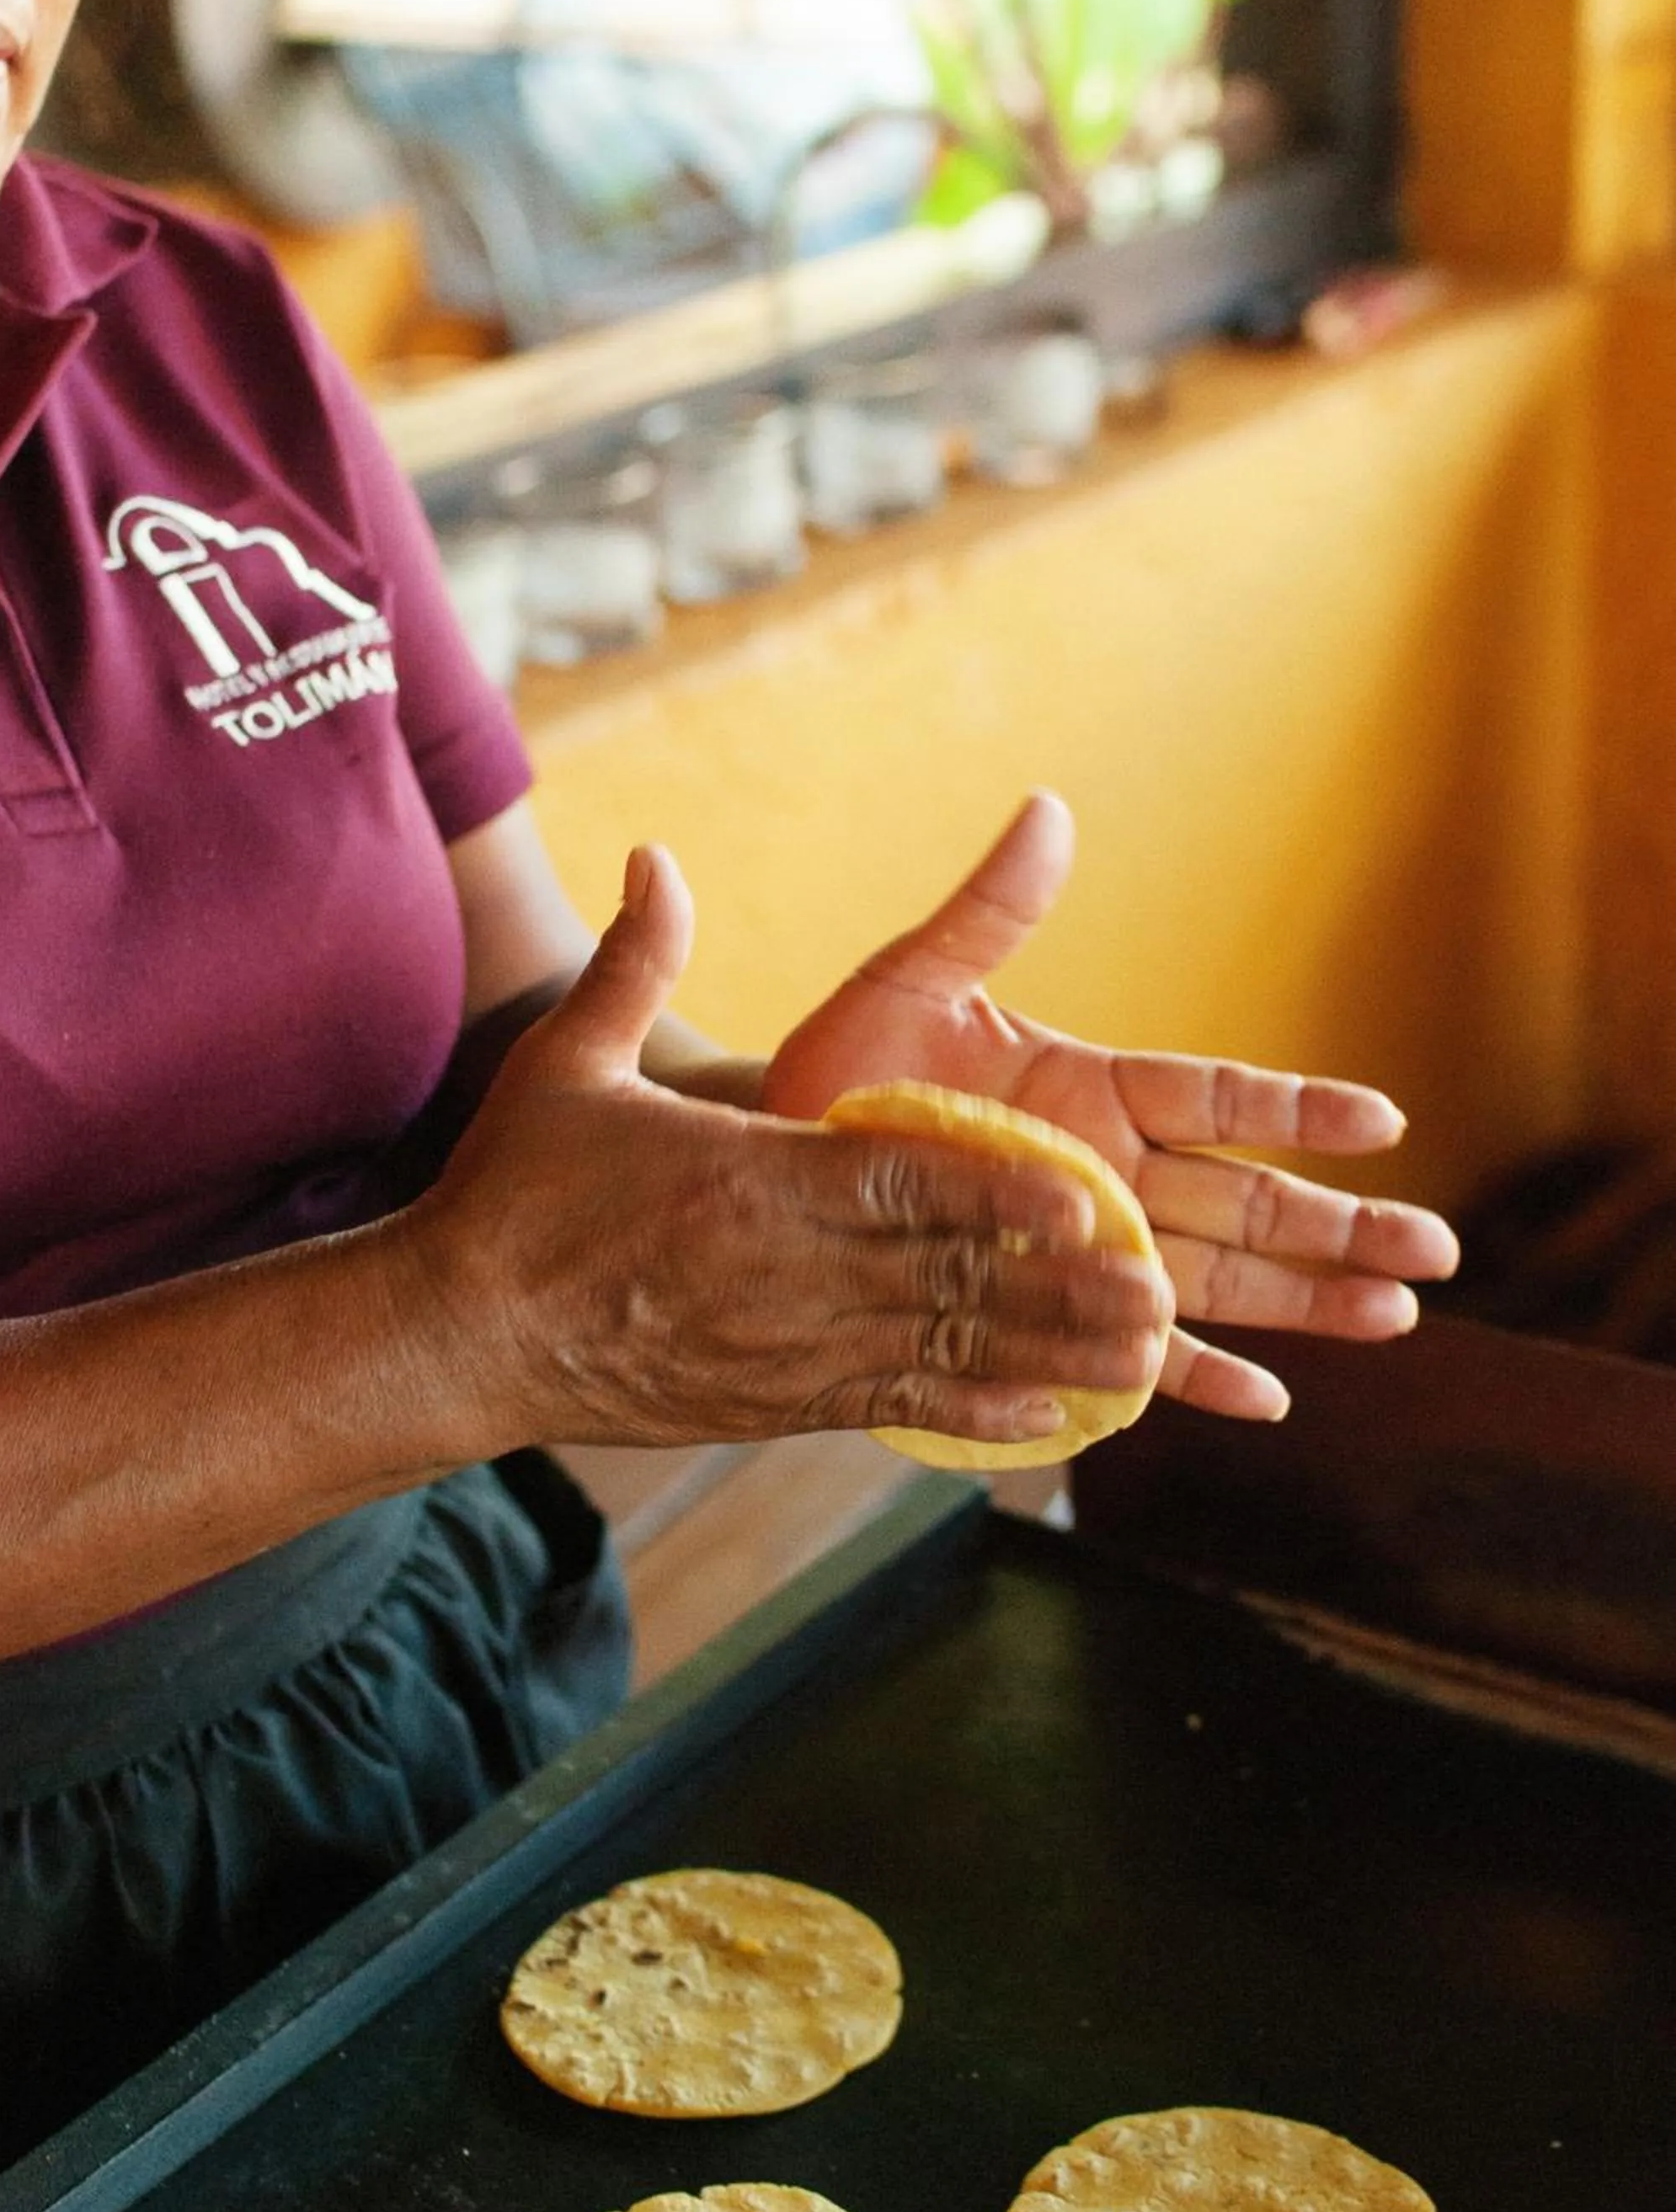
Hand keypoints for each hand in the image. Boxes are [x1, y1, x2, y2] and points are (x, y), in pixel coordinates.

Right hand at [409, 845, 1173, 1453]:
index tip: (1080, 1196)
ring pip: (937, 1352)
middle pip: (943, 1277)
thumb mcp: (568, 1063)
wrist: (458, 1335)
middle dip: (1056, 1285)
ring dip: (1044, 1356)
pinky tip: (1042, 1422)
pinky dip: (969, 1417)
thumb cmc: (514, 1191)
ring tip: (1140, 1359)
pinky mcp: (772, 1403)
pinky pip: (889, 1407)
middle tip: (1159, 1289)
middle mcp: (782, 1272)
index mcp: (748, 1181)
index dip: (993, 1191)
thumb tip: (659, 856)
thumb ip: (636, 961)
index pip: (895, 1180)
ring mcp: (783, 1347)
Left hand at [763, 793, 1460, 1421]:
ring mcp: (1080, 1248)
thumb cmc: (842, 1064)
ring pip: (1215, 1279)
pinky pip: (1126, 1354)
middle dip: (1341, 1227)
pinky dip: (1192, 1378)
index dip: (1297, 1109)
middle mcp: (1105, 1173)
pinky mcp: (1039, 1313)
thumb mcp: (912, 979)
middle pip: (1245, 1201)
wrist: (775, 1156)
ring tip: (1393, 1318)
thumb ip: (990, 910)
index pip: (1216, 1096)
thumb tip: (1048, 809)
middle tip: (1436, 1252)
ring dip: (1302, 1301)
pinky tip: (1267, 1403)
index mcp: (1090, 1089)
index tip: (1383, 1120)